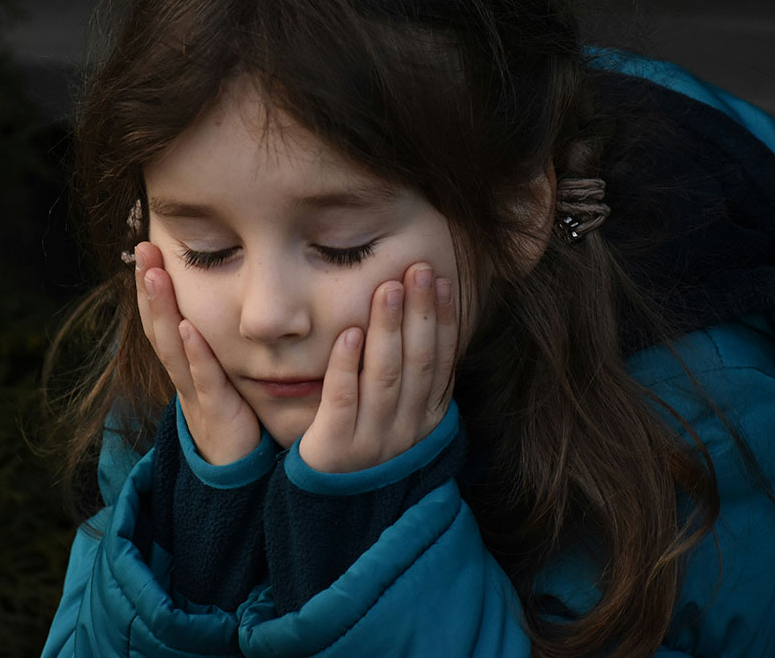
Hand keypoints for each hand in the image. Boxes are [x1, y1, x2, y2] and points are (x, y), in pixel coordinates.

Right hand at [134, 242, 260, 464]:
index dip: (151, 286)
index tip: (147, 248)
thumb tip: (206, 311)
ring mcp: (194, 392)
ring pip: (171, 347)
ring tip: (155, 275)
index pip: (161, 319)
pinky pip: (202, 379)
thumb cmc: (231, 420)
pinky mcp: (216, 411)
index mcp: (183, 365)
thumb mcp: (217, 378)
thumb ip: (211, 348)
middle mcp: (182, 375)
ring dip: (162, 309)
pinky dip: (194, 353)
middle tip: (142, 249)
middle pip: (157, 326)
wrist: (236, 474)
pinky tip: (187, 328)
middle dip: (148, 287)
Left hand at [298, 263, 457, 472]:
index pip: (440, 361)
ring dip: (387, 330)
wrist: (331, 504)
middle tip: (416, 269)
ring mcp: (372, 439)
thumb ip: (413, 374)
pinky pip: (342, 399)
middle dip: (419, 313)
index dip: (443, 319)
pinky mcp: (335, 446)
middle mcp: (405, 429)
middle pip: (416, 363)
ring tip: (385, 289)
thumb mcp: (400, 413)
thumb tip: (428, 315)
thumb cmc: (365, 443)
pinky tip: (348, 333)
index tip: (440, 280)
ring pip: (384, 377)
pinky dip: (346, 365)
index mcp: (426, 418)